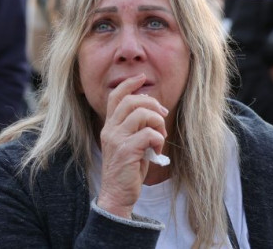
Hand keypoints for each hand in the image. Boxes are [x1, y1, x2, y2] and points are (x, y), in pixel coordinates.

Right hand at [96, 75, 168, 218]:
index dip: (129, 84)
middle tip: (163, 114)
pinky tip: (158, 151)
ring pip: (142, 114)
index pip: (115, 97)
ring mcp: (117, 139)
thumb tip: (152, 110)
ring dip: (158, 122)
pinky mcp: (127, 150)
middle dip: (152, 103)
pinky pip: (149, 133)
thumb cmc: (127, 169)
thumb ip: (135, 127)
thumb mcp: (128, 143)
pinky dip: (159, 139)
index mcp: (109, 126)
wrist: (117, 195)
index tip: (142, 77)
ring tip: (160, 135)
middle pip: (132, 101)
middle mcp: (110, 129)